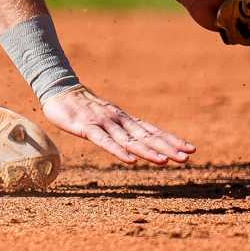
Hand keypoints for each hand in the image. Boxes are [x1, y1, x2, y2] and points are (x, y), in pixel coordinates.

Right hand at [41, 85, 195, 164]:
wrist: (59, 90)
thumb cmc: (83, 107)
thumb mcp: (106, 117)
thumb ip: (121, 130)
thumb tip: (138, 143)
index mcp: (125, 120)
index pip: (152, 131)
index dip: (171, 140)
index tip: (190, 150)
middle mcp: (119, 121)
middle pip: (146, 136)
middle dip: (167, 147)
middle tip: (187, 157)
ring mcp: (103, 123)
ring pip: (129, 141)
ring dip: (148, 151)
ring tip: (166, 161)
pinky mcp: (87, 127)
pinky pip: (104, 141)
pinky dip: (118, 151)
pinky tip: (130, 161)